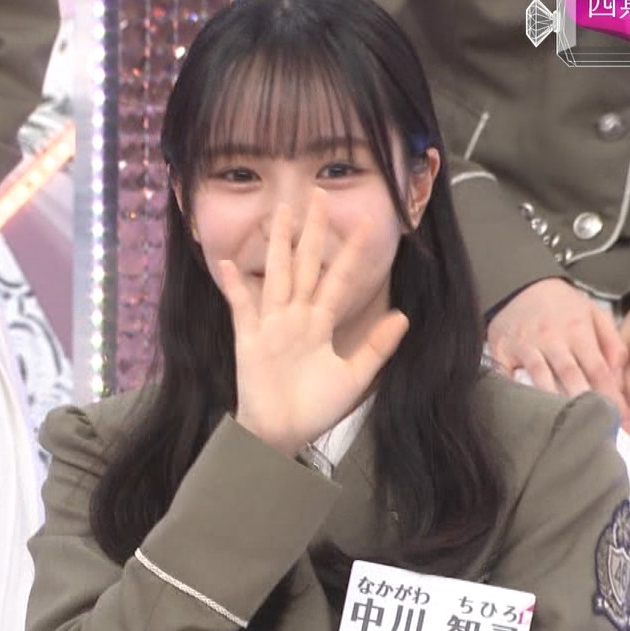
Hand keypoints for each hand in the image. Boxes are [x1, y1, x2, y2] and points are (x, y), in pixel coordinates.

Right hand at [215, 194, 408, 455]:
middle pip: (306, 264)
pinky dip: (234, 285)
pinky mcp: (250, 338)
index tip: (366, 223)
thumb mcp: (354, 377)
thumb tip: (402, 315)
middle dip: (312, 231)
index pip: (339, 278)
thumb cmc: (315, 409)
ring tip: (280, 212)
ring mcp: (271, 324)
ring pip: (277, 273)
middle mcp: (296, 317)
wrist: (282, 434)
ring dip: (278, 243)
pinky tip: (226, 263)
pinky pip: (241, 306)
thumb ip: (376, 347)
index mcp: (321, 324)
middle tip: (318, 195)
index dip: (352, 252)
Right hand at [487, 278, 629, 429]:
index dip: (614, 399)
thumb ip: (612, 344)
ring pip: (540, 376)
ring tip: (566, 426)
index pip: (600, 370)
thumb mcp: (594, 314)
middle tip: (601, 430)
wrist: (522, 284)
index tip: (626, 424)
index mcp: (578, 330)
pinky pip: (506, 375)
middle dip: (587, 405)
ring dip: (553, 401)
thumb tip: (621, 376)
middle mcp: (552, 338)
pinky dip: (512, 391)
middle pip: (571, 376)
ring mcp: (526, 344)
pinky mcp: (503, 349)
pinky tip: (522, 410)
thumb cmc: (561, 305)